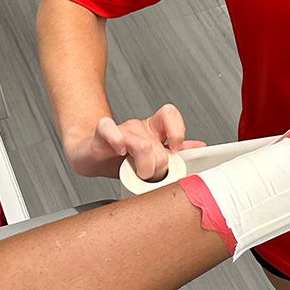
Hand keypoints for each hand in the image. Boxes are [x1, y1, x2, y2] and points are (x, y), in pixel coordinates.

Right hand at [65, 104, 205, 179]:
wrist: (91, 154)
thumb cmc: (121, 158)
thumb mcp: (153, 156)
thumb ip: (175, 152)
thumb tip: (199, 147)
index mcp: (153, 129)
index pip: (169, 114)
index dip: (177, 130)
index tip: (177, 148)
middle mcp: (139, 127)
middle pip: (157, 143)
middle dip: (157, 166)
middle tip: (152, 176)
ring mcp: (121, 130)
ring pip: (140, 143)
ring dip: (142, 164)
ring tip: (138, 173)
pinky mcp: (102, 134)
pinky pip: (110, 129)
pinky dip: (117, 140)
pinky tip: (120, 151)